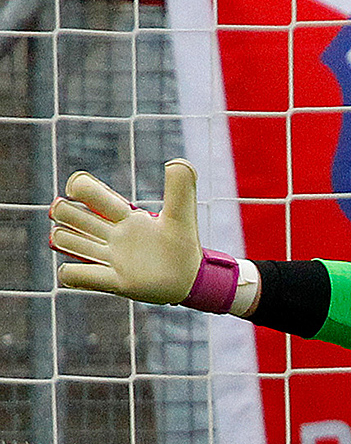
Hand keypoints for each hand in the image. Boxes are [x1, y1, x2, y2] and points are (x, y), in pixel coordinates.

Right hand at [48, 159, 239, 312]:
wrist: (192, 279)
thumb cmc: (183, 244)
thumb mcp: (182, 215)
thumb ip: (181, 189)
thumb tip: (178, 162)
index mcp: (124, 215)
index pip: (87, 190)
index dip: (80, 186)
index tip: (81, 192)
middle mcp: (110, 234)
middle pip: (68, 213)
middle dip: (66, 212)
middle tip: (91, 224)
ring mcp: (109, 258)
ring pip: (64, 240)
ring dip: (67, 240)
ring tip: (93, 249)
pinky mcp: (112, 282)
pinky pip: (75, 275)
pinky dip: (72, 273)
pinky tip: (87, 273)